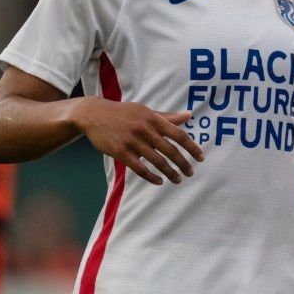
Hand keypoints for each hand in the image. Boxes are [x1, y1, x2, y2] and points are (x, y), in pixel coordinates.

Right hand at [72, 98, 203, 185]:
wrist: (93, 114)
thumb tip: (189, 115)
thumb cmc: (123, 113)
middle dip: (183, 164)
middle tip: (190, 173)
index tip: (201, 158)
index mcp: (153, 119)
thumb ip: (168, 116)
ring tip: (178, 180)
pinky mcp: (120, 152)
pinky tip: (159, 181)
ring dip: (170, 173)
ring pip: (157, 161)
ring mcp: (132, 142)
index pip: (179, 135)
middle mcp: (145, 130)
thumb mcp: (145, 111)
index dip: (192, 148)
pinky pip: (140, 168)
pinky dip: (151, 177)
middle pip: (170, 151)